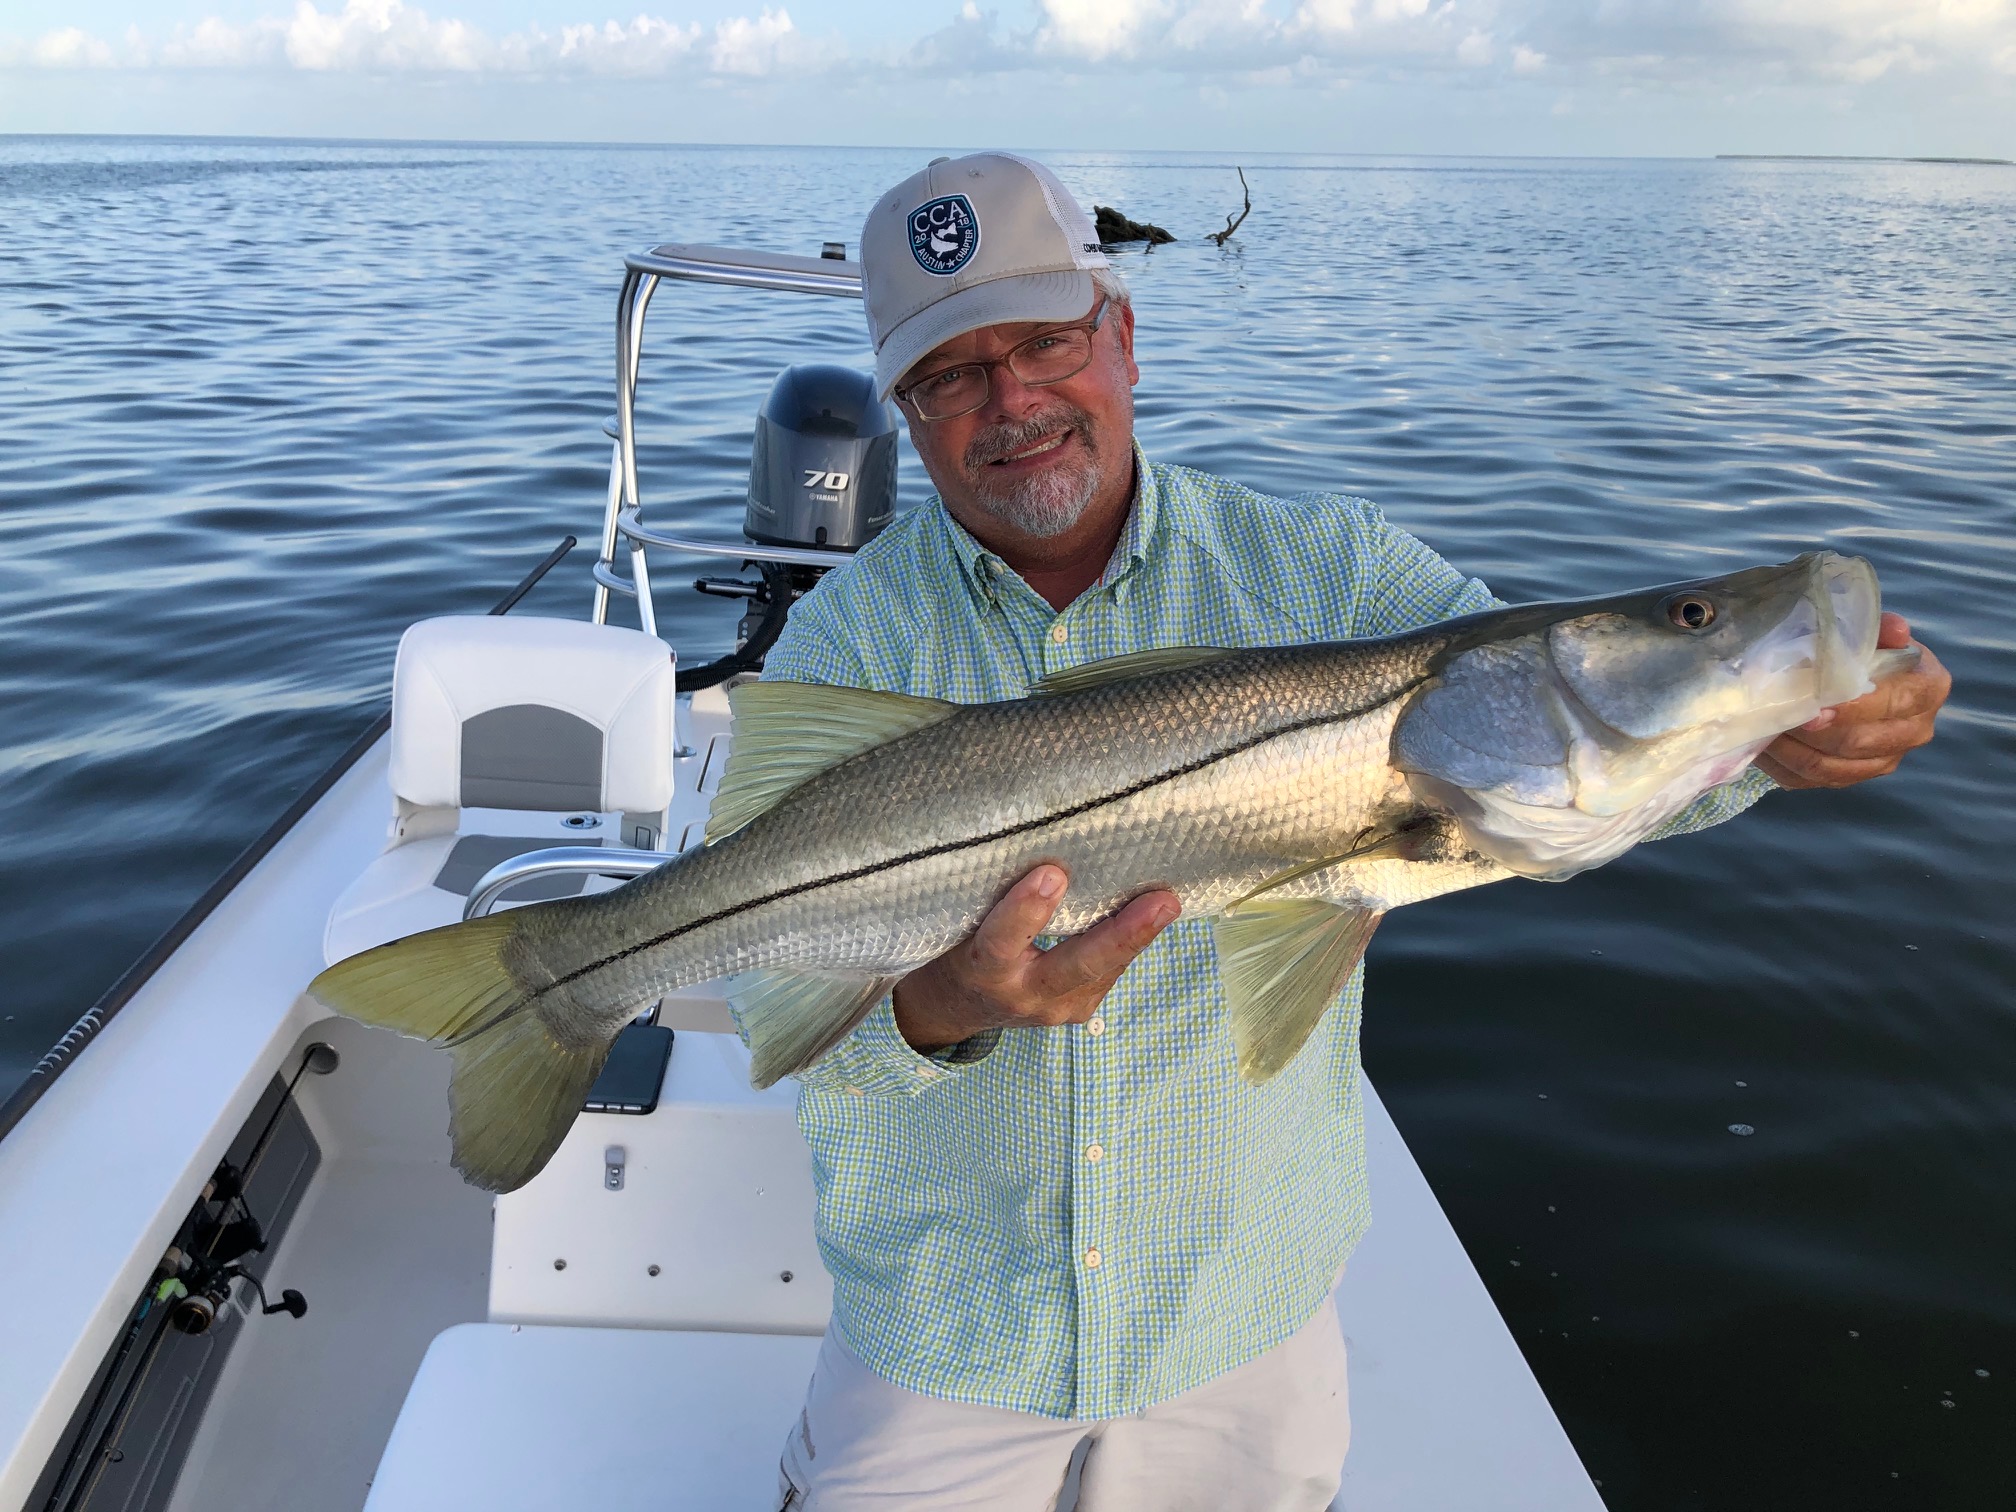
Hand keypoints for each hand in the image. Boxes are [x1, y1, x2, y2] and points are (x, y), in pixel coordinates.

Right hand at [892, 865, 1180, 1052]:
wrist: (955, 1006)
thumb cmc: (955, 943)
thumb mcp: (957, 920)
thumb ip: (988, 894)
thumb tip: (1035, 837)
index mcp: (981, 969)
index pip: (1002, 942)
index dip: (1026, 911)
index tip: (1051, 873)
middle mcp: (1021, 996)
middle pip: (1078, 966)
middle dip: (1123, 934)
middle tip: (1162, 903)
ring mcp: (1055, 1010)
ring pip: (1103, 970)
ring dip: (1138, 934)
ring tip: (1169, 899)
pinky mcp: (1079, 1011)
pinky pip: (1108, 972)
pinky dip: (1128, 940)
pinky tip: (1151, 911)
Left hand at [1757, 613, 1950, 789]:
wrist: (1863, 675)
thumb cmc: (1865, 649)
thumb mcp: (1872, 632)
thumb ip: (1879, 629)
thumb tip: (1893, 629)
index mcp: (1928, 688)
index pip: (1893, 702)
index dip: (1852, 707)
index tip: (1814, 705)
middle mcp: (1916, 730)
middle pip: (1858, 741)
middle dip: (1812, 731)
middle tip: (1776, 715)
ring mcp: (1885, 759)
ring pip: (1829, 766)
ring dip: (1791, 750)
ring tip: (1763, 728)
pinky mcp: (1854, 777)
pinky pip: (1813, 780)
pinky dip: (1783, 765)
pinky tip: (1764, 746)